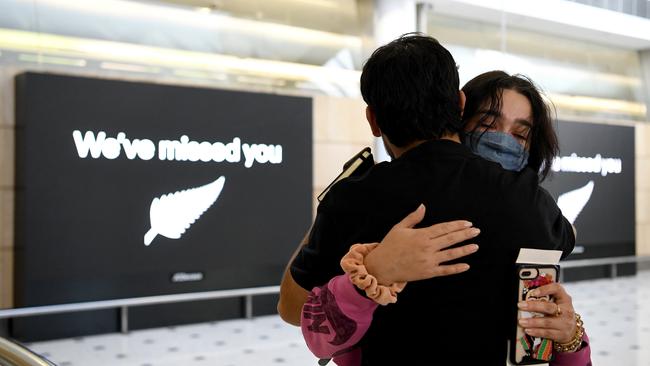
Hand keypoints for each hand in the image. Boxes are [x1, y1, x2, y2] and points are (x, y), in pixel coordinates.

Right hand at [365, 204, 479, 284]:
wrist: (382, 266)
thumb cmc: (389, 245)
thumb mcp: (399, 228)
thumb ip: (413, 218)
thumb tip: (423, 206)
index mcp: (421, 235)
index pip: (443, 228)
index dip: (457, 225)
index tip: (468, 223)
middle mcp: (427, 247)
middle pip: (450, 239)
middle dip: (465, 234)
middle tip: (477, 231)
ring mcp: (428, 260)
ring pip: (451, 254)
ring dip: (464, 250)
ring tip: (475, 246)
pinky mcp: (428, 273)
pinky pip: (445, 270)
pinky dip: (456, 268)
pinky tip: (466, 265)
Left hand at [517, 283, 576, 343]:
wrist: (572, 329)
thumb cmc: (559, 312)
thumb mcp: (555, 302)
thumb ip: (544, 298)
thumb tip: (524, 296)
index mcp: (564, 298)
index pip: (557, 289)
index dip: (545, 289)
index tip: (533, 292)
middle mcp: (566, 310)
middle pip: (549, 307)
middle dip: (533, 306)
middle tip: (520, 305)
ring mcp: (565, 323)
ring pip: (547, 322)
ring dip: (532, 322)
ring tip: (521, 321)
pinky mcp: (562, 334)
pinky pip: (547, 333)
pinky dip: (536, 332)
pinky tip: (528, 330)